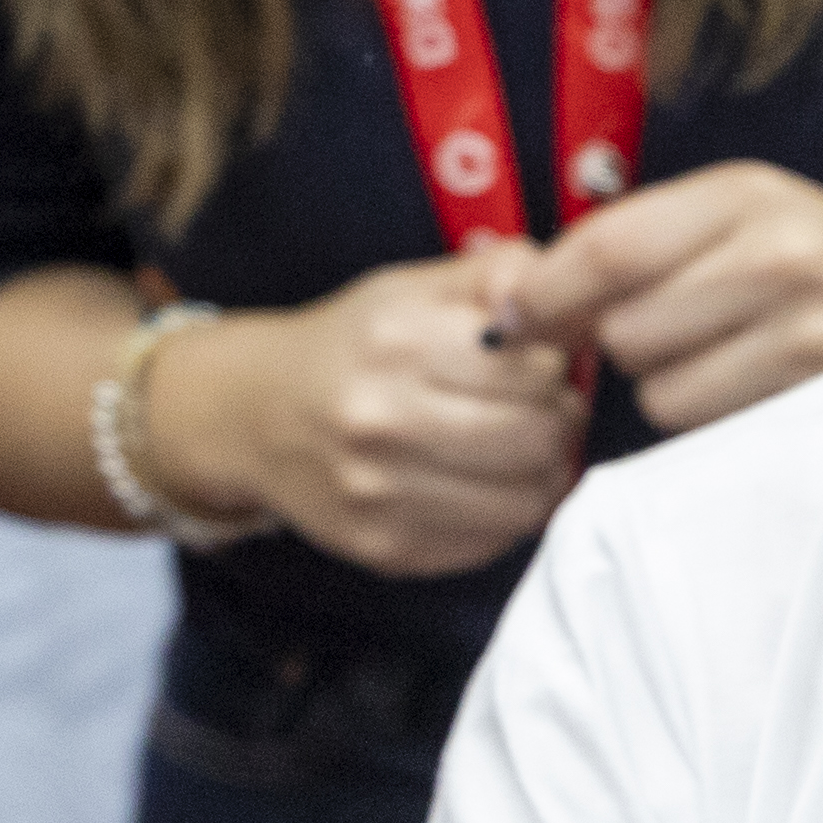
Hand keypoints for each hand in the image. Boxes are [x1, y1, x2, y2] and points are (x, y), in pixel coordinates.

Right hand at [158, 254, 585, 573]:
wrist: (254, 416)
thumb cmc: (351, 346)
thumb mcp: (412, 286)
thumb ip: (497, 274)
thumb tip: (567, 295)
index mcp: (397, 341)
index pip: (536, 369)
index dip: (556, 366)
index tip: (543, 363)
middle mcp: (382, 420)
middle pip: (538, 437)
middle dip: (558, 420)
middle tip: (543, 409)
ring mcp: (382, 494)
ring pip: (527, 500)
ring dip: (543, 474)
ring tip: (521, 449)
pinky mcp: (387, 549)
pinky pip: (492, 543)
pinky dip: (506, 515)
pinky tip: (486, 484)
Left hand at [500, 169, 822, 432]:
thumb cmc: (820, 259)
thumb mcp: (742, 216)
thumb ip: (637, 246)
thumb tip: (508, 301)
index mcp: (746, 196)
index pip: (608, 249)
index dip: (542, 295)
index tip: (508, 324)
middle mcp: (777, 256)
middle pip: (623, 331)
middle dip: (622, 345)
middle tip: (672, 334)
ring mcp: (808, 335)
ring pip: (659, 392)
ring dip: (670, 387)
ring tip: (729, 359)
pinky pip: (708, 431)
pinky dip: (711, 421)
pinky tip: (755, 391)